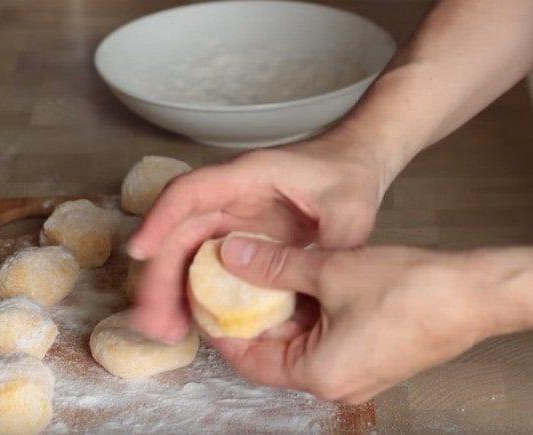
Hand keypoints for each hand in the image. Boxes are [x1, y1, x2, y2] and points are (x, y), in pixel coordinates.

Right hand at [129, 130, 388, 341]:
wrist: (352, 167)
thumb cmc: (347, 177)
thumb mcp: (350, 208)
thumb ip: (335, 240)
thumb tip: (312, 282)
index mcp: (247, 178)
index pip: (190, 192)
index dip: (160, 218)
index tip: (139, 251)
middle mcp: (227, 198)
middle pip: (178, 232)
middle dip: (159, 276)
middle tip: (153, 320)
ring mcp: (228, 219)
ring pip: (184, 252)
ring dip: (169, 290)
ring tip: (164, 330)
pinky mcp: (236, 240)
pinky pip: (203, 265)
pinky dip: (192, 292)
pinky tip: (190, 322)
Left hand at [212, 235, 489, 403]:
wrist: (475, 294)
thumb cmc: (409, 289)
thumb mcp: (330, 271)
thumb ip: (274, 265)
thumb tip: (229, 253)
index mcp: (317, 374)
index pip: (248, 358)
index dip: (221, 327)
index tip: (204, 297)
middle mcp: (332, 383)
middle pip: (271, 351)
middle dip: (248, 315)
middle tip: (226, 280)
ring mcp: (353, 373)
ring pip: (297, 342)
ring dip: (277, 310)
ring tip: (254, 274)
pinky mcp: (369, 357)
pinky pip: (322, 338)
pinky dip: (305, 313)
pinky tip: (294, 280)